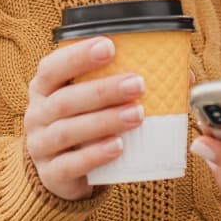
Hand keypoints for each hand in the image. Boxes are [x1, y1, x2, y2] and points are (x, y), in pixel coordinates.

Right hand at [23, 36, 144, 200]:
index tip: (110, 46)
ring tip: (138, 115)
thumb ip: (126, 84)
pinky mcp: (51, 174)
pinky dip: (95, 155)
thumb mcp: (95, 102)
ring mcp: (40, 145)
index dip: (78, 56)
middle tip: (139, 84)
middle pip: (65, 100)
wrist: (63, 172)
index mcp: (45, 88)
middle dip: (103, 90)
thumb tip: (184, 75)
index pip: (52, 67)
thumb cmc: (85, 125)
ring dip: (105, 120)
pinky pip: (71, 164)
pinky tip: (120, 147)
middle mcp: (37, 114)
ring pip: (68, 130)